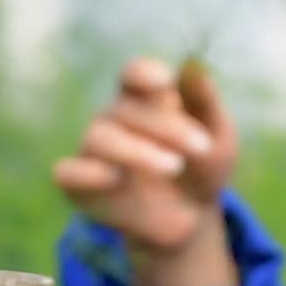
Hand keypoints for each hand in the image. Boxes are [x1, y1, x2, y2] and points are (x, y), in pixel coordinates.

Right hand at [51, 55, 241, 285]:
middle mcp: (114, 120)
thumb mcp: (217, 136)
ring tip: (174, 167)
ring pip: (99, 138)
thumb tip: (193, 65)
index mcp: (146, 100)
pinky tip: (114, 178)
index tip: (165, 83)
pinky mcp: (79, 186)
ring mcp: (94, 152)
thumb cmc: (203, 168)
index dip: (144, 74)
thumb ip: (205, 102)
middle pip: (124, 109)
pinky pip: (67, 172)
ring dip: (137, 151)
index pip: (133, 75)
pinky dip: (86, 173)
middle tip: (201, 147)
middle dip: (166, 127)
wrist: (190, 220)